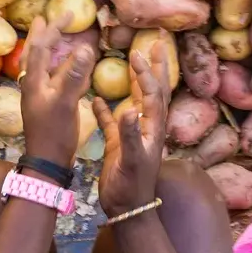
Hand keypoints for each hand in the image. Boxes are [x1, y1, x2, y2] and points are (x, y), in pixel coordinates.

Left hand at [17, 22, 88, 168]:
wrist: (47, 161)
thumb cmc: (55, 133)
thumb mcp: (65, 102)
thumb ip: (74, 75)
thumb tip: (83, 47)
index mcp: (34, 82)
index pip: (40, 47)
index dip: (52, 29)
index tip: (66, 13)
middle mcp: (33, 85)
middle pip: (33, 53)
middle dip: (40, 35)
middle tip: (44, 17)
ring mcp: (39, 95)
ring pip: (40, 65)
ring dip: (46, 48)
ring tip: (51, 35)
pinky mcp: (47, 105)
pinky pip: (50, 78)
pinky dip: (57, 67)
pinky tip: (64, 67)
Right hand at [93, 29, 169, 215]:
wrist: (126, 208)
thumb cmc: (131, 186)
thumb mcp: (131, 160)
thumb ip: (130, 134)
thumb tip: (129, 108)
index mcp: (152, 128)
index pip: (153, 93)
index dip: (148, 73)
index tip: (141, 53)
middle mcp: (146, 126)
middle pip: (154, 90)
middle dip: (156, 67)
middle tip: (156, 44)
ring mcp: (133, 134)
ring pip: (136, 101)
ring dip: (137, 81)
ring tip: (135, 61)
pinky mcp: (119, 144)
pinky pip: (112, 122)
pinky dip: (106, 109)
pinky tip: (95, 99)